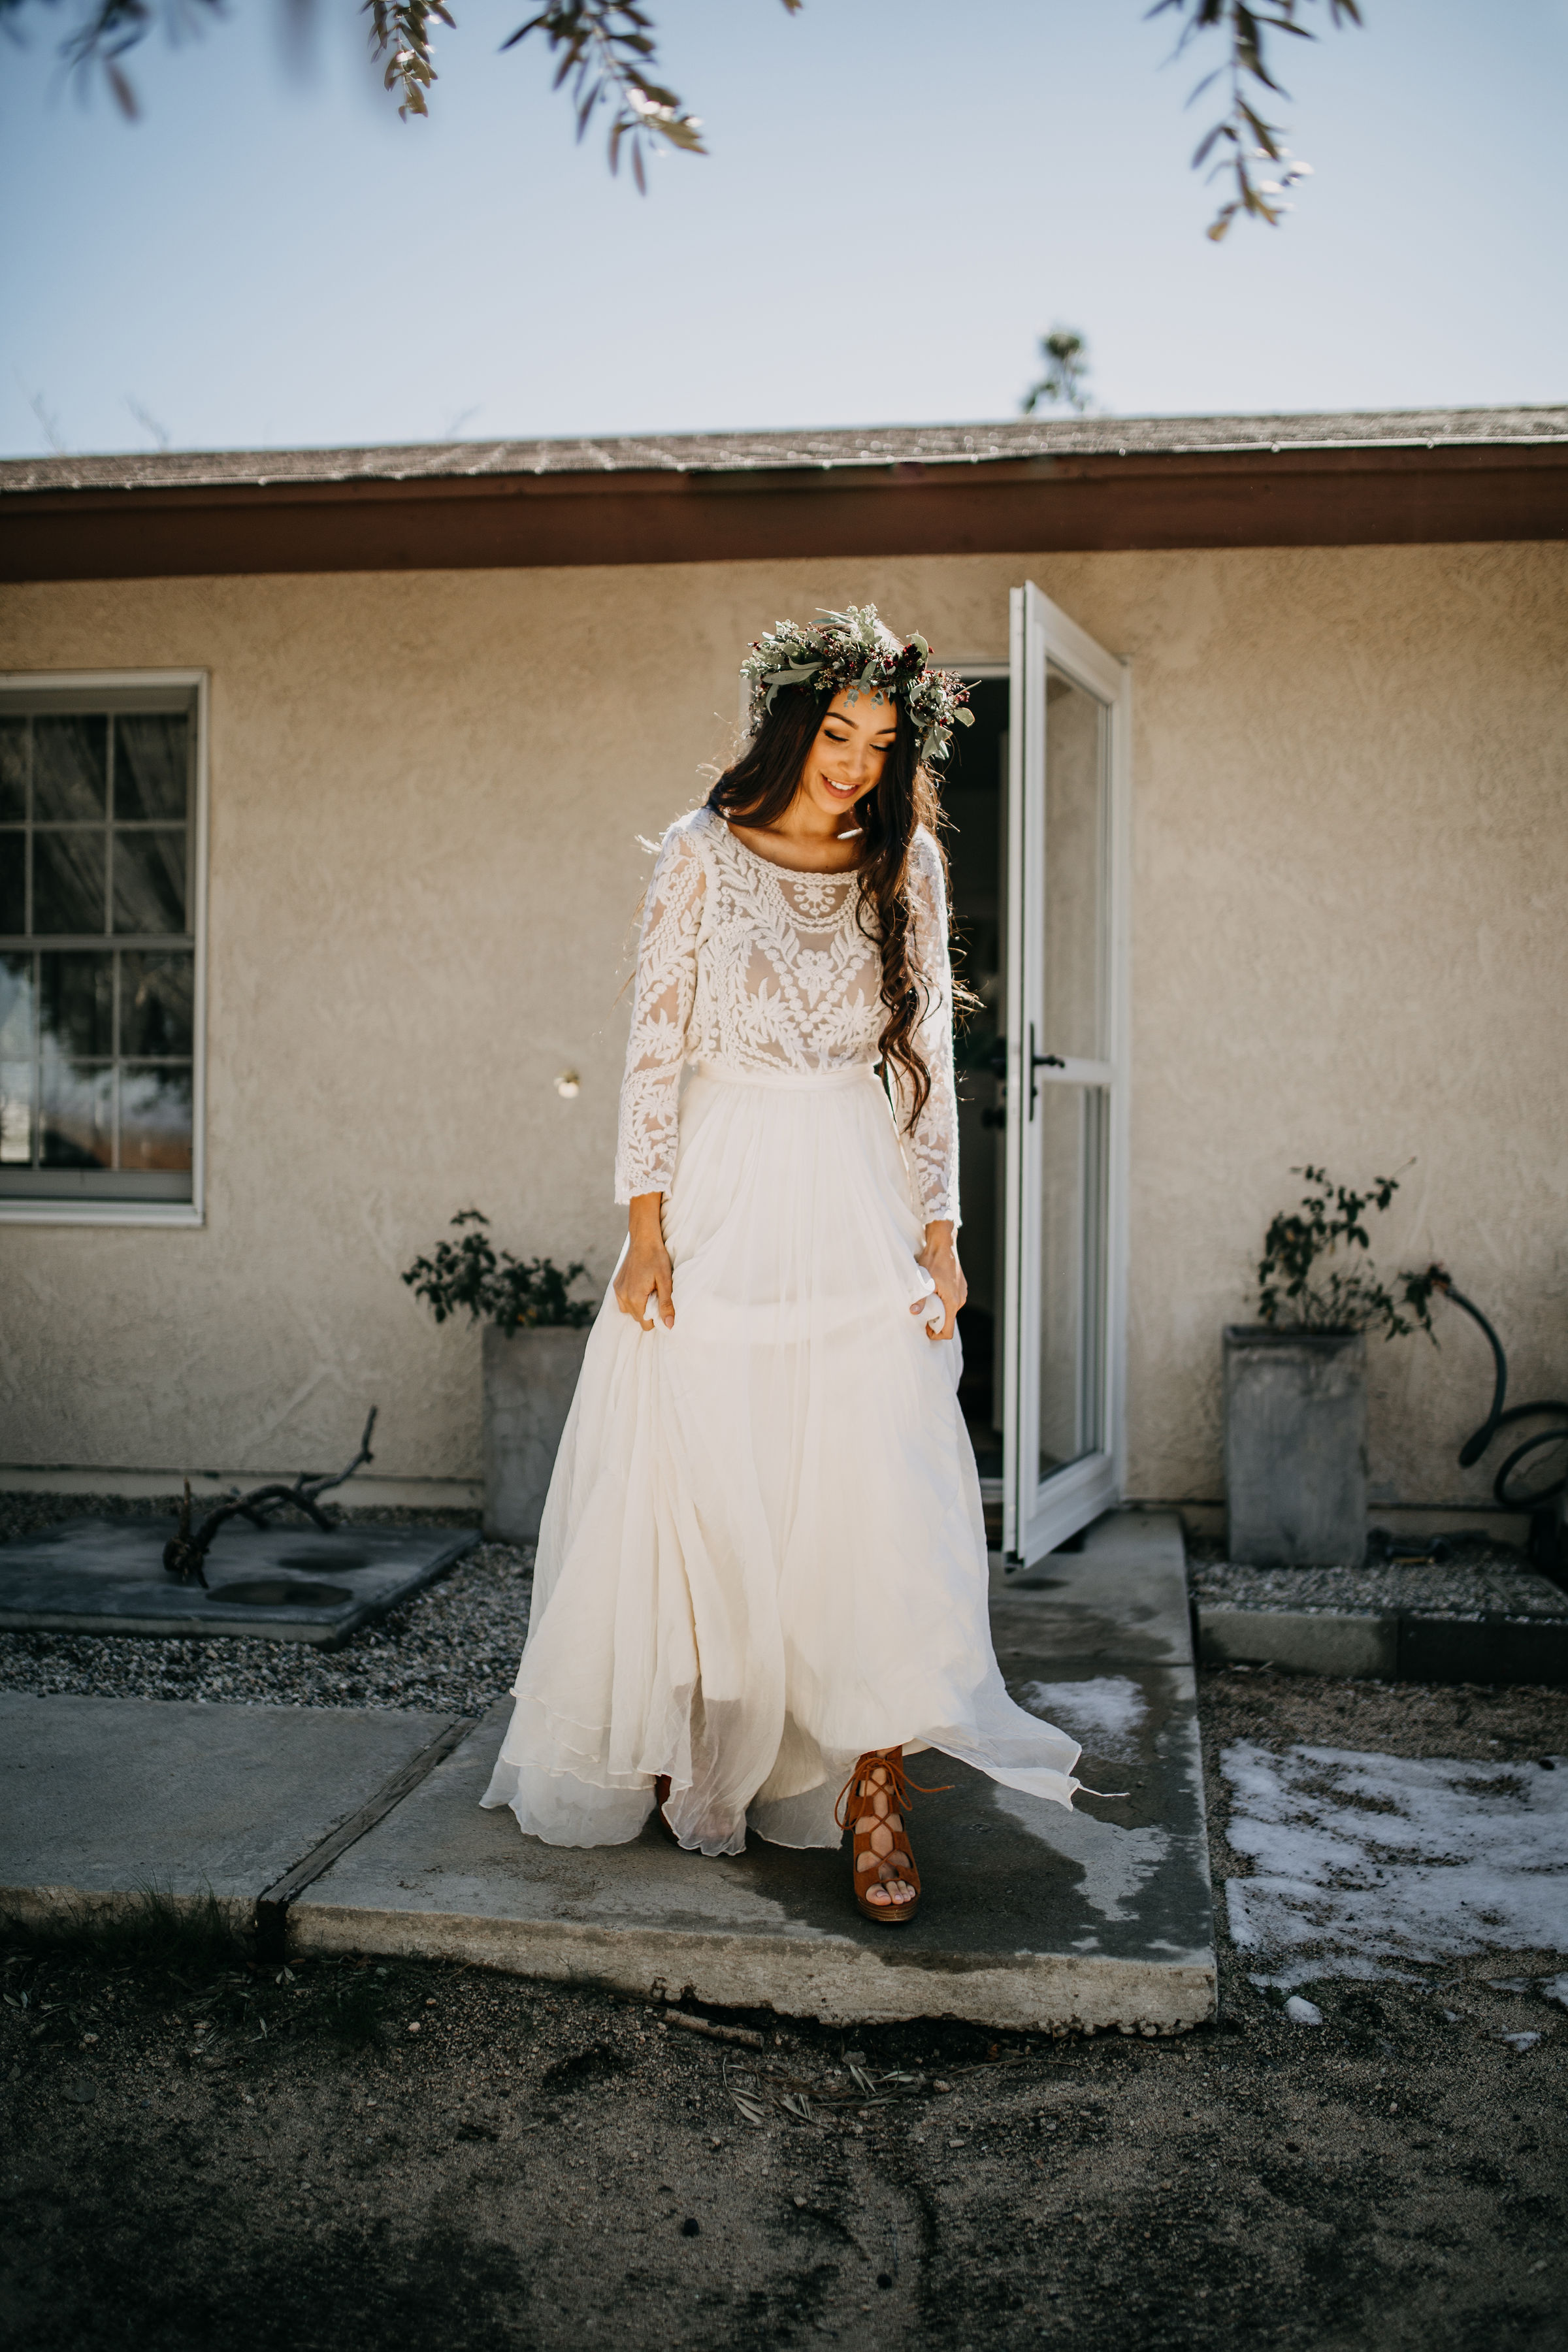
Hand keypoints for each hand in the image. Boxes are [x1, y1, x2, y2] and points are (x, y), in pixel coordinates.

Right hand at [614, 1194, 673, 1330]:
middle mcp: (623, 1296)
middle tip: (657, 1294)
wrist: (643, 1239)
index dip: (656, 1318)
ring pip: (629, 1310)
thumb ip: (666, 1304)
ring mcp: (618, 1290)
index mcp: (634, 1298)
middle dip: (648, 1311)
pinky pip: (623, 1301)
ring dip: (639, 1306)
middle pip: (637, 1318)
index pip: (645, 1324)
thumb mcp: (666, 1281)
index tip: (662, 1304)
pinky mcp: (616, 1284)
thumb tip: (669, 1325)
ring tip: (649, 1291)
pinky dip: (632, 1299)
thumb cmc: (656, 1258)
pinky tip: (641, 1287)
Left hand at [913, 1220, 965, 1342]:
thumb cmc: (933, 1260)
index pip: (948, 1330)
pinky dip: (943, 1302)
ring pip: (950, 1310)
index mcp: (953, 1301)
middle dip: (935, 1322)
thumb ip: (920, 1298)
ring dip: (939, 1311)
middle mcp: (961, 1299)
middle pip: (948, 1321)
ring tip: (926, 1302)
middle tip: (921, 1315)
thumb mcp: (923, 1281)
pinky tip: (933, 1293)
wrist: (943, 1244)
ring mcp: (962, 1293)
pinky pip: (952, 1301)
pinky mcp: (961, 1287)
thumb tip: (913, 1312)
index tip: (925, 1331)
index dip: (936, 1335)